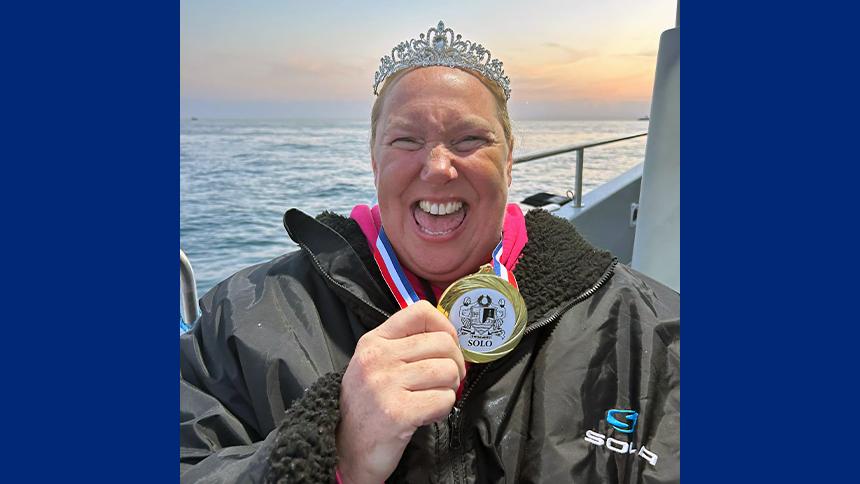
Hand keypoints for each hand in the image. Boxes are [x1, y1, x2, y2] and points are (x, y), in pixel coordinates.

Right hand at [337, 301, 465, 483]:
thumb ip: (404, 346)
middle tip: (445, 381)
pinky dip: (443, 409)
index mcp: (374, 341)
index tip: (447, 346)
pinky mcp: (398, 411)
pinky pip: (444, 399)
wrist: (346, 450)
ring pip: (448, 371)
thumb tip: (448, 337)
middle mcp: (378, 358)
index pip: (421, 311)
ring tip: (432, 398)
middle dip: (454, 364)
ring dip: (449, 389)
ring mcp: (386, 384)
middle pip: (443, 343)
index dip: (445, 327)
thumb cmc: (368, 407)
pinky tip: (427, 415)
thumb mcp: (375, 365)